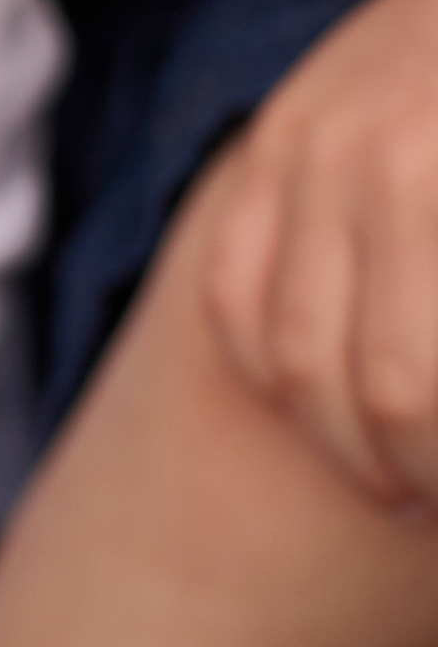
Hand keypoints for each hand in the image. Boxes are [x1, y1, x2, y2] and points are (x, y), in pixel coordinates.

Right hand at [204, 0, 437, 507]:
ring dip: (337, 438)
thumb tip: (433, 403)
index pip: (414, 388)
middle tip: (432, 496)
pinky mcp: (265, 150)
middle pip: (358, 389)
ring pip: (283, 352)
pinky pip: (229, 290)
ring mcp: (301, 156)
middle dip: (404, 470)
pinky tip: (317, 404)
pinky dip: (264, 367)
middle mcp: (368, 172)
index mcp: (433, 183)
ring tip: (390, 471)